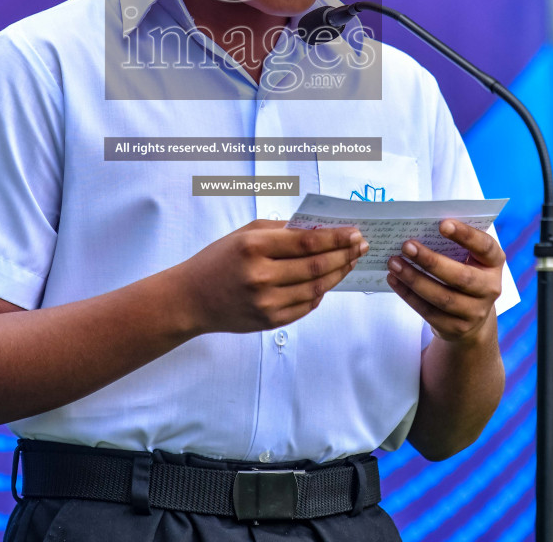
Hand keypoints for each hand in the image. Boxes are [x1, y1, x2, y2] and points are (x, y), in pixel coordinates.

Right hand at [174, 220, 367, 333]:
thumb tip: (321, 229)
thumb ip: (282, 230)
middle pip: (317, 266)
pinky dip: (321, 293)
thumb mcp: (245, 234)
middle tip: (361, 246)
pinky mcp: (269, 322)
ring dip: (338, 274)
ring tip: (349, 262)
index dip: (336, 237)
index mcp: (254, 247)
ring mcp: (266, 303)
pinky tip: (328, 281)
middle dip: (345, 254)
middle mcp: (261, 276)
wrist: (191, 299)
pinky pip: (306, 306)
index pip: (307, 242)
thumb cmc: (219, 259)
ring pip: (317, 288)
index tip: (355, 232)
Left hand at [387, 221, 506, 344]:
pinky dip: (408, 294)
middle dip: (431, 261)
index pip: (485, 247)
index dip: (466, 235)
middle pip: (461, 277)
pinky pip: (428, 311)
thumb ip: (453, 244)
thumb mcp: (469, 257)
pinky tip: (394, 279)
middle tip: (407, 246)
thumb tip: (419, 227)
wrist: (472, 317)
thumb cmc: (465, 273)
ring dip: (414, 279)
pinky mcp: (456, 328)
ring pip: (442, 297)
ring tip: (394, 262)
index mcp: (494, 263)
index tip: (442, 224)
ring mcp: (475, 312)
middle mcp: (490, 288)